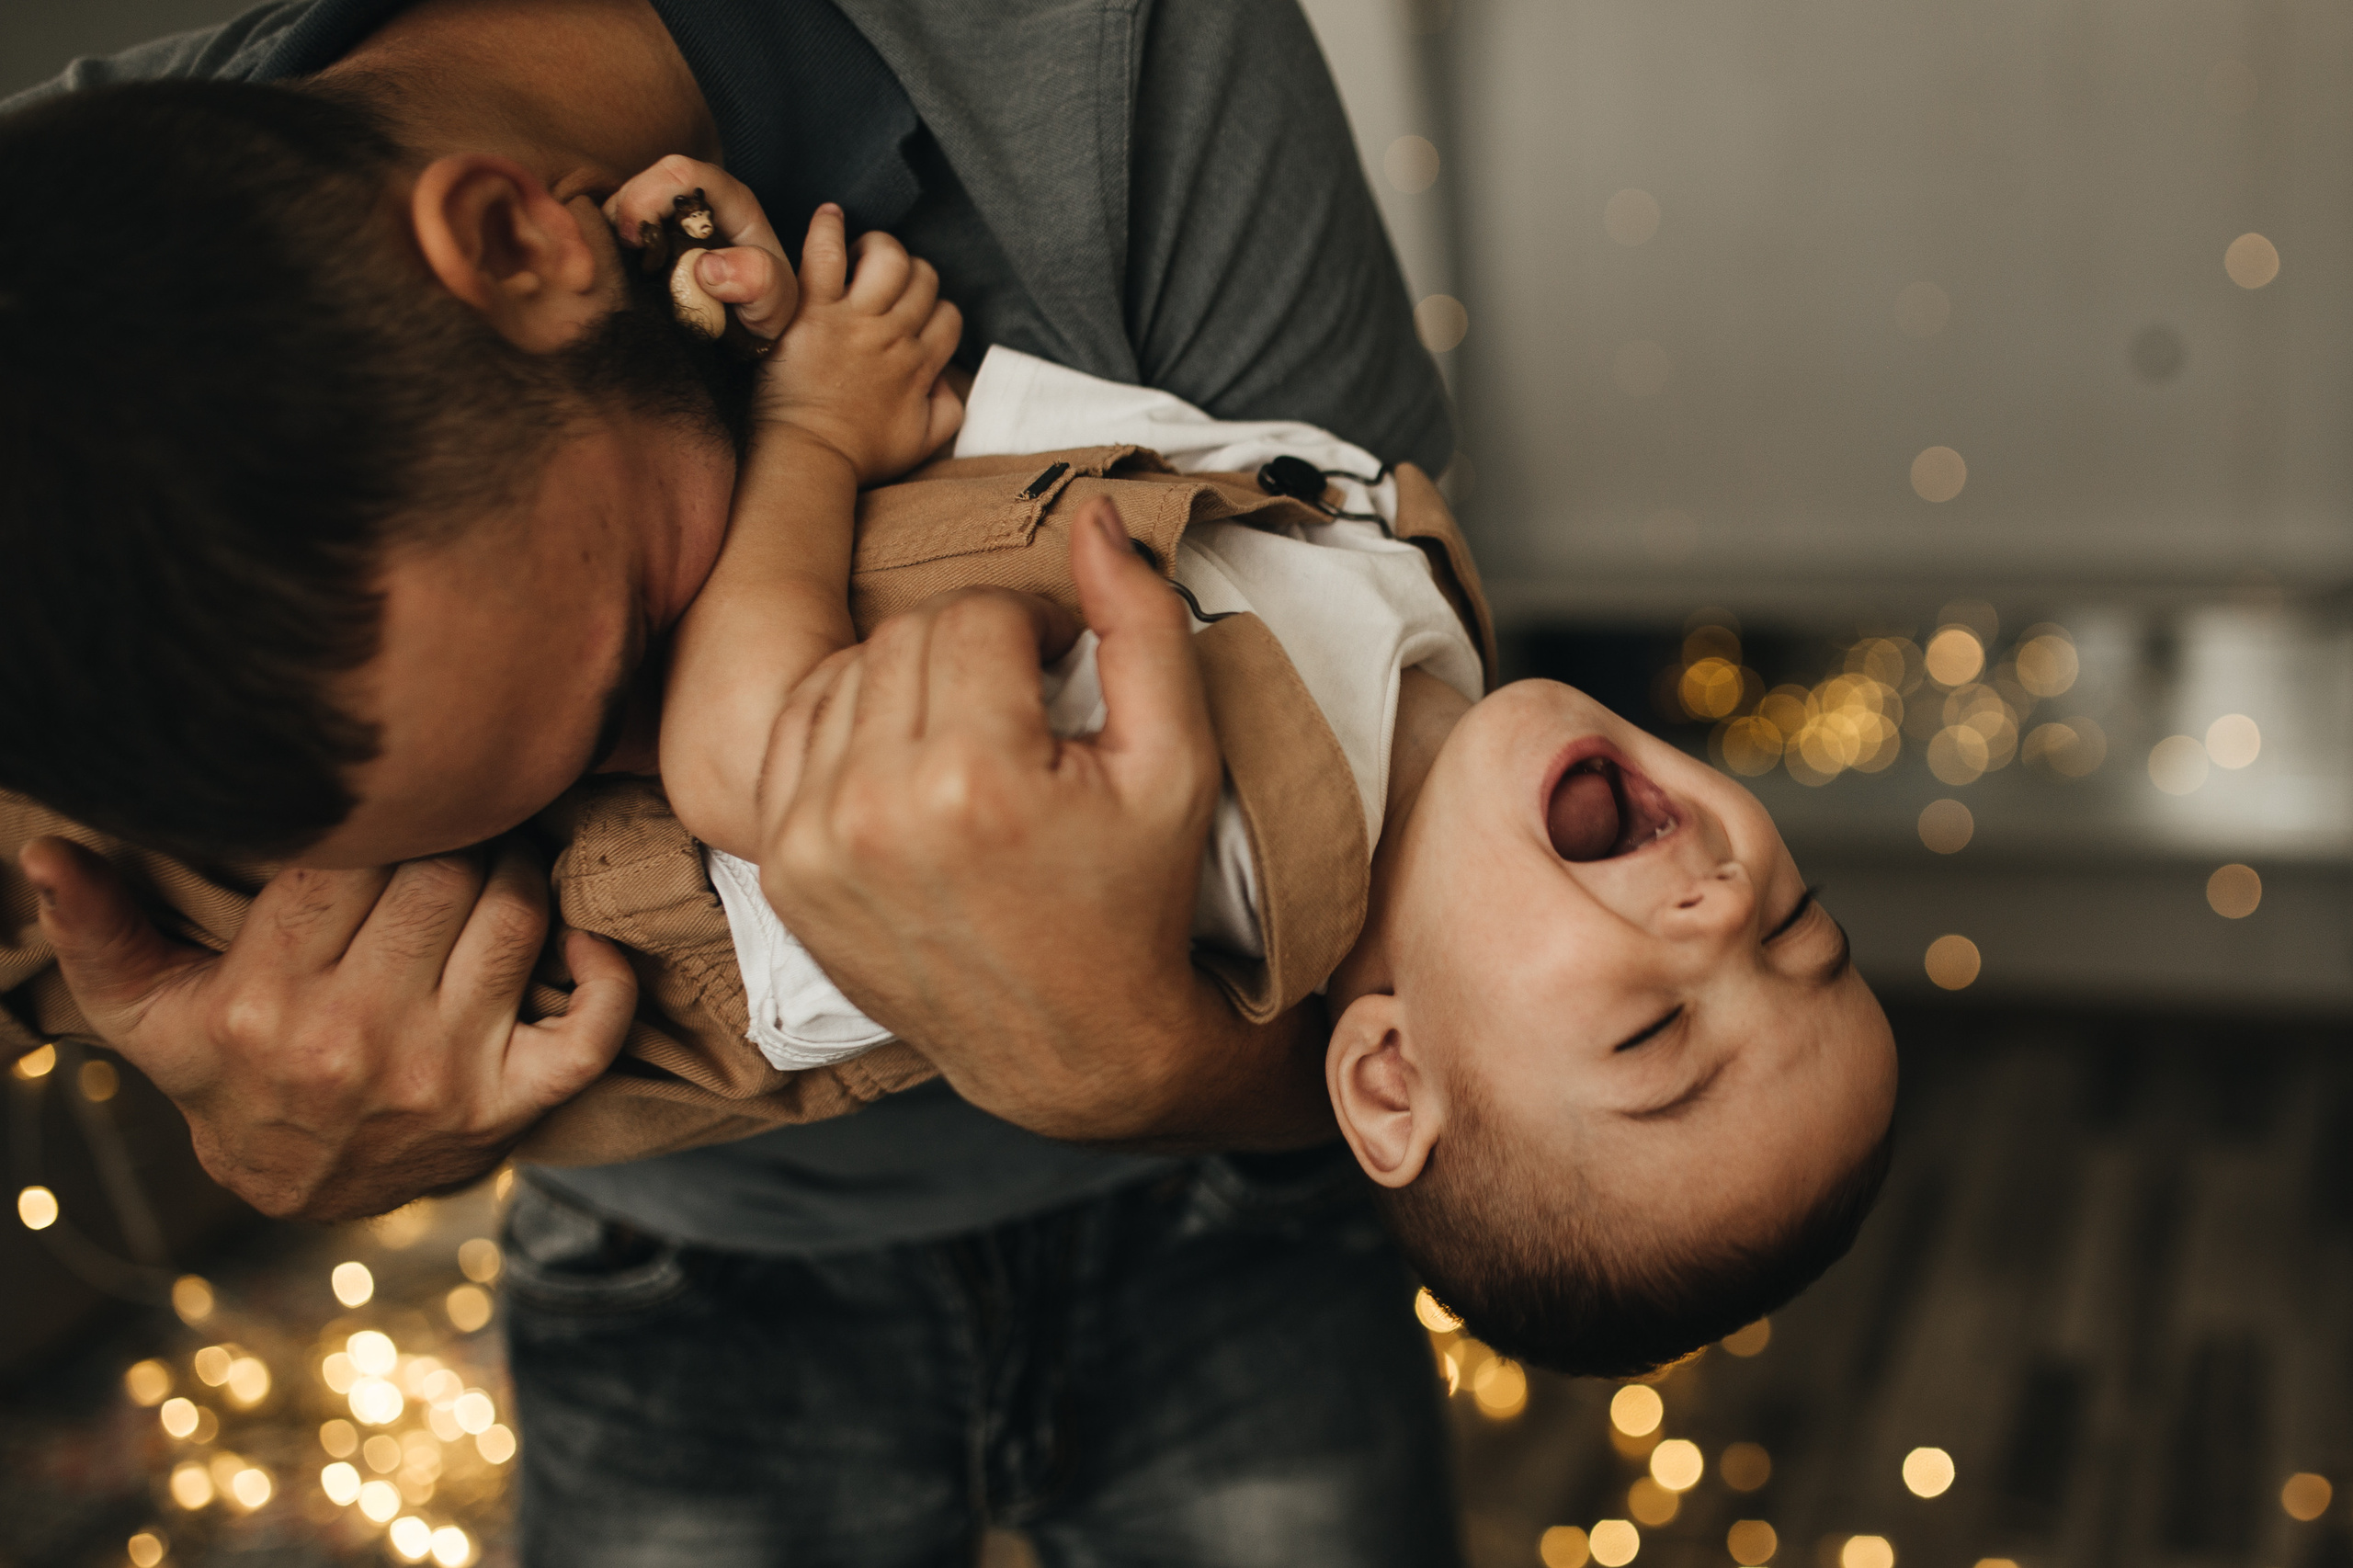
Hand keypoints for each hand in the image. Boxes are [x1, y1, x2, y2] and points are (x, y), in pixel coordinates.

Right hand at [16, 838, 636, 1219]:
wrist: (303, 1188)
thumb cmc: (229, 1072)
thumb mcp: (149, 1011)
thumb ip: (100, 930)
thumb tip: (47, 854)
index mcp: (272, 1001)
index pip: (350, 857)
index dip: (381, 818)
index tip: (391, 806)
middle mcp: (362, 1039)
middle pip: (445, 874)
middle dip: (456, 833)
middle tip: (454, 823)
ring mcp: (449, 1076)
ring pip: (517, 918)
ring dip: (519, 873)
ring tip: (493, 864)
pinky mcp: (517, 1106)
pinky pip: (596, 1025)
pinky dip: (607, 972)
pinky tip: (579, 938)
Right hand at [604, 155, 798, 345]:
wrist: (754, 342)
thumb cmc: (769, 320)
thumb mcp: (777, 306)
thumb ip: (759, 280)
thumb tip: (708, 266)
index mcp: (733, 202)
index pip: (680, 174)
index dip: (647, 198)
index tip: (633, 242)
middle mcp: (701, 202)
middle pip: (642, 183)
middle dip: (622, 215)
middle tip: (622, 260)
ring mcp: (674, 219)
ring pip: (623, 205)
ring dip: (610, 235)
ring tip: (620, 272)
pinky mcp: (654, 240)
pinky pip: (616, 230)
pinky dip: (608, 248)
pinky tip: (617, 274)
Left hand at [756, 497, 1225, 1139]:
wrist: (1073, 1046)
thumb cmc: (1136, 900)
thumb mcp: (1178, 762)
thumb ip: (1142, 622)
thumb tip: (1092, 513)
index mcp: (973, 780)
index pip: (979, 616)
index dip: (1036, 629)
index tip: (1066, 676)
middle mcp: (872, 811)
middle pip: (906, 634)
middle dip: (972, 651)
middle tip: (1024, 707)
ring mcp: (813, 844)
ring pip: (846, 671)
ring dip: (909, 682)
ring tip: (970, 738)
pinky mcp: (782, 869)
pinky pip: (798, 729)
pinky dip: (852, 727)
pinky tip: (911, 766)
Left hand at [760, 205, 964, 484]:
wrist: (807, 458)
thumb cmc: (858, 455)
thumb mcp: (921, 443)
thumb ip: (948, 411)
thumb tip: (949, 383)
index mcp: (918, 366)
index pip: (949, 317)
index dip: (934, 312)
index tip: (911, 319)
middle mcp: (893, 337)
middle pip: (924, 280)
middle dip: (912, 276)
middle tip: (884, 284)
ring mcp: (853, 320)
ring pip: (891, 259)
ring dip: (882, 248)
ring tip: (862, 254)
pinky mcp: (811, 311)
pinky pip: (825, 253)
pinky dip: (828, 227)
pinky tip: (829, 218)